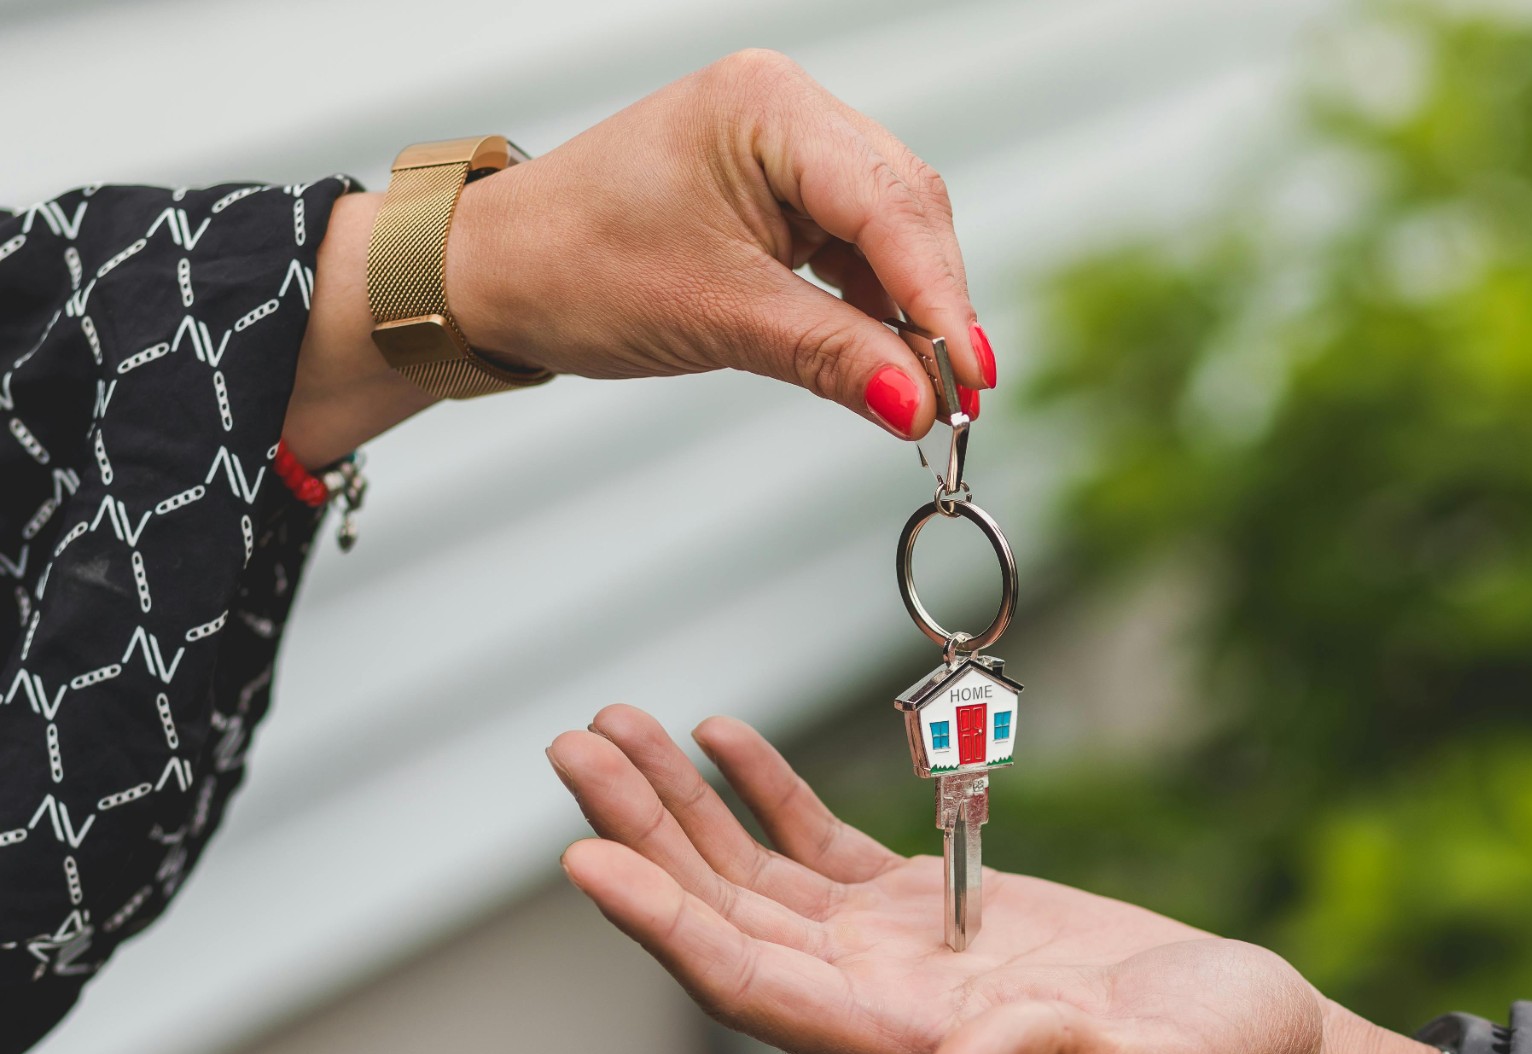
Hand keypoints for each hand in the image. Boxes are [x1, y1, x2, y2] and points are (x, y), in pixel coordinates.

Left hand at [286, 49, 990, 463]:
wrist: (497, 274)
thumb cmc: (574, 267)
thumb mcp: (714, 316)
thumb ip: (830, 357)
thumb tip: (920, 406)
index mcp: (766, 107)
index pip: (888, 204)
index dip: (940, 296)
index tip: (973, 376)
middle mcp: (788, 112)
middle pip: (906, 210)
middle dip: (935, 305)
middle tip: (958, 399)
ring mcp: (788, 151)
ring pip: (892, 233)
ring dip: (912, 313)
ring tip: (927, 394)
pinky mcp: (783, 195)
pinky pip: (857, 250)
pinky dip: (877, 309)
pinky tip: (887, 360)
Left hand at [547, 706, 1446, 1053]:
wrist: (1252, 1043)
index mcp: (906, 1042)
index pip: (751, 988)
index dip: (665, 926)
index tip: (589, 856)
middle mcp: (874, 999)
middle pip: (724, 917)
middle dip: (644, 834)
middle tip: (574, 747)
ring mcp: (894, 950)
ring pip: (755, 874)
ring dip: (682, 804)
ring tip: (615, 726)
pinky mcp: (931, 906)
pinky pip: (820, 845)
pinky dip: (766, 792)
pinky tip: (724, 738)